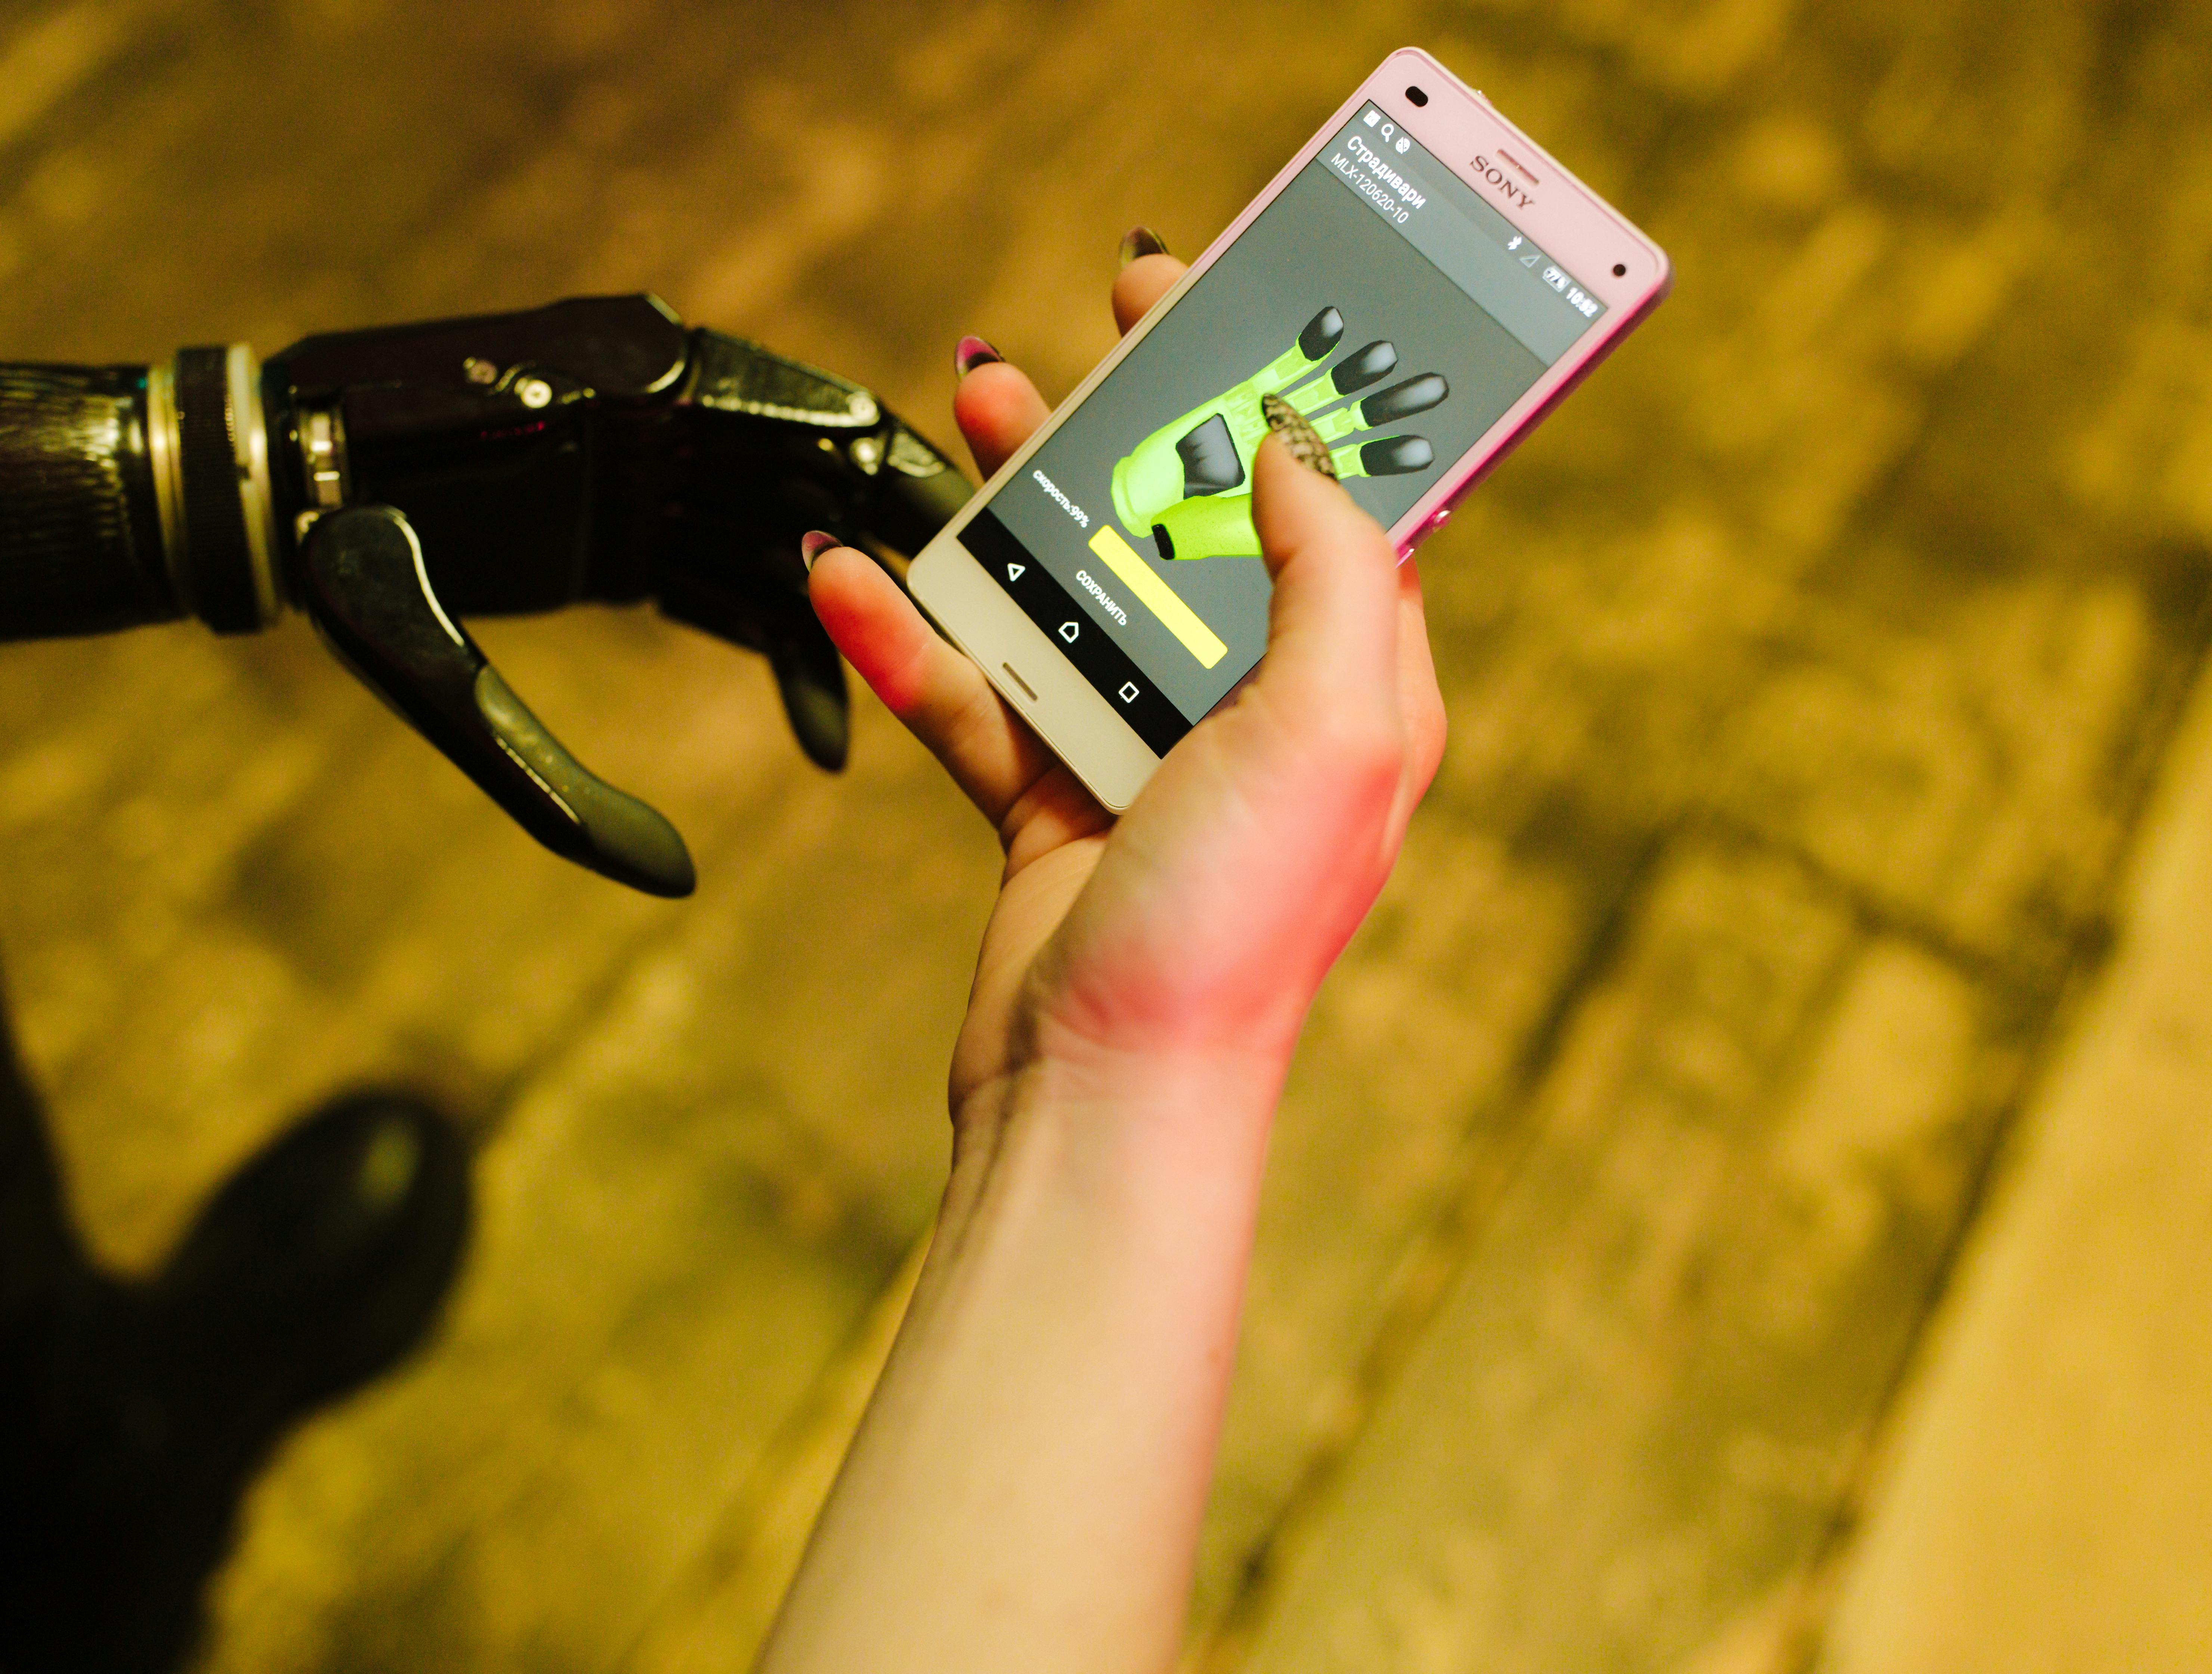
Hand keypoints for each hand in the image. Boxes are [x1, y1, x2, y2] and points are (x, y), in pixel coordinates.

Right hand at [806, 252, 1447, 1134]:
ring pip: (1077, 596)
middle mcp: (1259, 717)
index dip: (1282, 400)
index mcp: (1357, 693)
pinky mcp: (1051, 803)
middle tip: (1083, 336)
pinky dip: (917, 637)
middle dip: (1136, 429)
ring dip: (1017, 509)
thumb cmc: (1233, 932)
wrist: (1106, 1097)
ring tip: (964, 414)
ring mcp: (1151, 757)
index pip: (1333, 508)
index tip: (1222, 313)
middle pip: (1192, 532)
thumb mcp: (1330, 732)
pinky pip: (979, 694)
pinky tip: (855, 579)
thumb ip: (1334, 574)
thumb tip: (1295, 451)